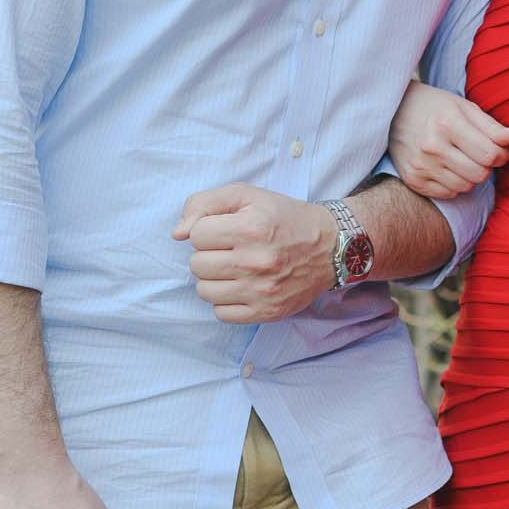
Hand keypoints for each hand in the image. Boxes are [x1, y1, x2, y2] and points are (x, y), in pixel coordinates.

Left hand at [173, 183, 337, 320]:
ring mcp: (261, 291)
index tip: (228, 229)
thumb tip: (177, 234)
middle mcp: (256, 261)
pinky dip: (226, 301)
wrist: (330, 247)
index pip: (196, 234)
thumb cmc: (283, 218)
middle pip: (196, 264)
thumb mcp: (247, 195)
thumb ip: (204, 204)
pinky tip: (242, 287)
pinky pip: (221, 313)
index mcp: (251, 227)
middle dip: (209, 254)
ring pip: (204, 290)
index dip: (209, 229)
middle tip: (232, 249)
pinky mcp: (267, 312)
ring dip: (214, 278)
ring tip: (235, 268)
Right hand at [387, 81, 508, 198]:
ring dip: (471, 176)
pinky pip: (448, 194)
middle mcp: (432, 147)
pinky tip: (448, 167)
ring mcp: (421, 166)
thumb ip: (491, 126)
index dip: (502, 154)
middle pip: (480, 174)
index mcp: (448, 124)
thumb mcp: (465, 107)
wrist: (394, 112)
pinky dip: (454, 184)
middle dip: (486, 166)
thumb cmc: (435, 107)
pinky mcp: (413, 180)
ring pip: (466, 187)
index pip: (490, 155)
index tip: (498, 149)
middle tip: (480, 154)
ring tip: (462, 159)